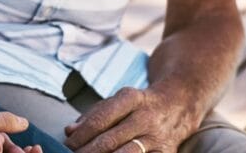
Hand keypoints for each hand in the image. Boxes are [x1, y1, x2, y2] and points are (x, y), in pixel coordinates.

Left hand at [63, 85, 197, 152]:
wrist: (179, 105)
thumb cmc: (138, 105)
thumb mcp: (117, 101)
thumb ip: (92, 115)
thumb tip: (69, 131)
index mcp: (130, 98)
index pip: (100, 119)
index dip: (81, 135)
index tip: (67, 145)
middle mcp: (145, 117)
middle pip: (111, 139)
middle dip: (88, 151)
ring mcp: (158, 136)